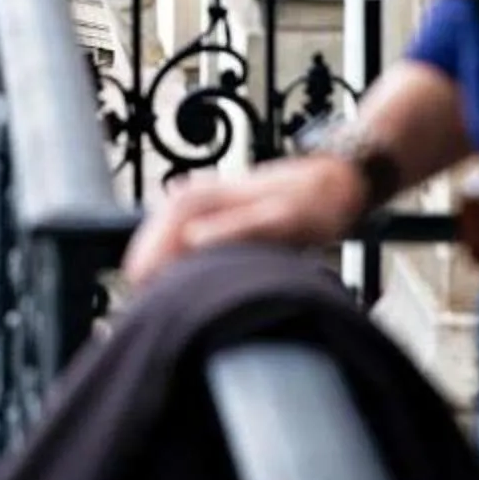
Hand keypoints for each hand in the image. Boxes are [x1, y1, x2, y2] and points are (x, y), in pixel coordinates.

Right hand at [120, 156, 366, 288]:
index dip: (148, 257)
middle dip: (147, 261)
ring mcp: (207, 200)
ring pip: (168, 231)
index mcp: (209, 196)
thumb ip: (238, 229)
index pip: (163, 226)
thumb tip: (191, 242)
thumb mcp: (282, 219)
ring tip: (152, 293)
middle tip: (141, 299)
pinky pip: (182, 233)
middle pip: (158, 228)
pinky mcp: (216, 211)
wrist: (339, 180)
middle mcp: (200, 194)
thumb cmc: (314, 203)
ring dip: (158, 258)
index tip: (139, 287)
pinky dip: (174, 254)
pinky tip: (176, 275)